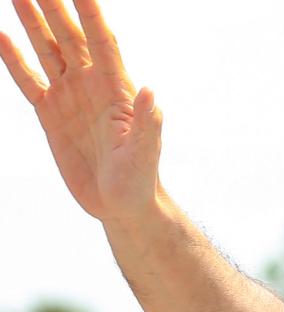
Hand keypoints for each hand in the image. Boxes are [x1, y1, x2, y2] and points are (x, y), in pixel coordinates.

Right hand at [1, 0, 163, 221]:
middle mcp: (91, 85)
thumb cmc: (139, 178)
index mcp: (117, 88)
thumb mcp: (145, 153)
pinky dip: (13, 58)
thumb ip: (148, 123)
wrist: (121, 203)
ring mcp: (69, 96)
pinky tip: (0, 35)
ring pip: (47, 49)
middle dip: (54, 6)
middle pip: (69, 35)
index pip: (102, 40)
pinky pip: (28, 79)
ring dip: (32, 21)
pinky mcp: (50, 114)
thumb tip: (152, 93)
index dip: (90, 11)